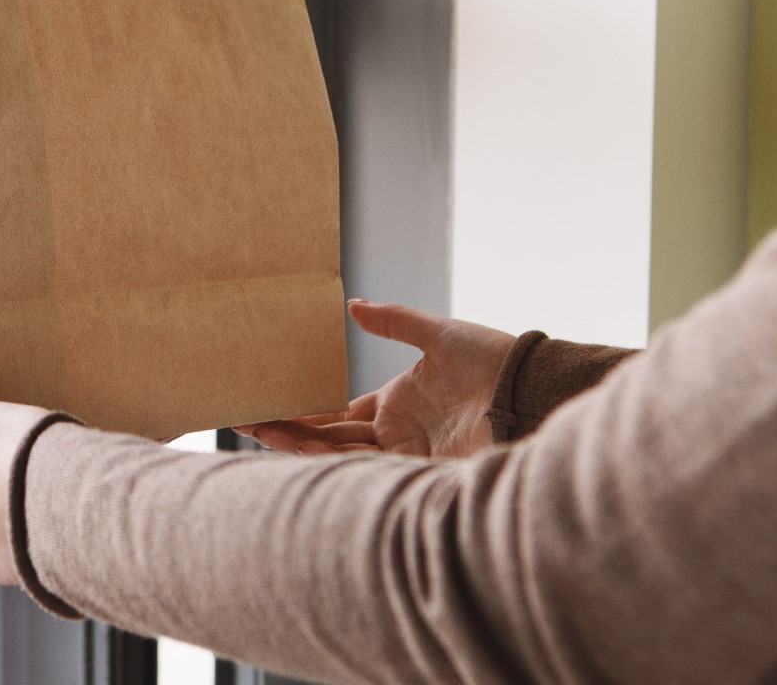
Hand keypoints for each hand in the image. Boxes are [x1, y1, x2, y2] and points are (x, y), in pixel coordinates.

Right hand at [240, 301, 515, 459]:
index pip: (338, 412)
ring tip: (256, 427)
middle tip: (243, 417)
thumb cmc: (493, 359)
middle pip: (329, 438)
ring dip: (297, 443)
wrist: (533, 390)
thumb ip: (395, 321)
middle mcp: (396, 432)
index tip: (268, 402)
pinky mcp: (420, 471)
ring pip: (338, 456)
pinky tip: (297, 450)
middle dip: (286, 429)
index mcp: (397, 402)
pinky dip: (330, 463)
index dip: (303, 409)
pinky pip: (366, 472)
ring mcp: (406, 454)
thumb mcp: (438, 334)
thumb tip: (353, 304)